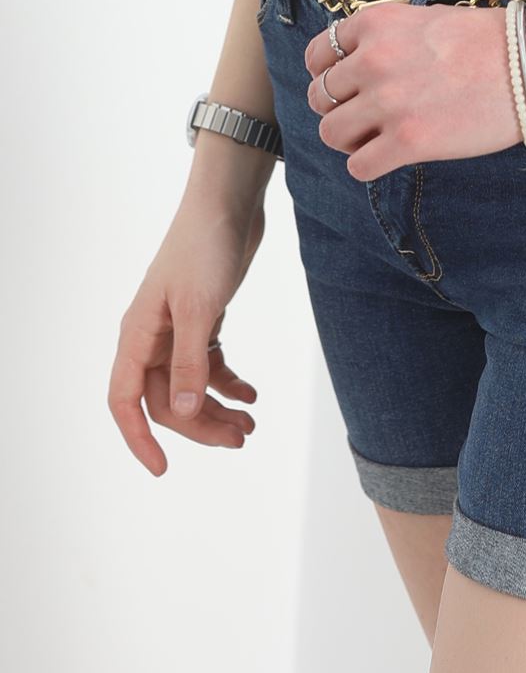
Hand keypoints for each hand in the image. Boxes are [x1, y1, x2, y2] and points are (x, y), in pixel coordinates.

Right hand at [108, 196, 262, 475]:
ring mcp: (178, 329)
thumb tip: (180, 410)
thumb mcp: (199, 307)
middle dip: (200, 425)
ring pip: (189, 386)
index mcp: (138, 335)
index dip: (139, 438)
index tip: (162, 469)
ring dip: (217, 409)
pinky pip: (209, 364)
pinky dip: (229, 382)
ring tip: (249, 425)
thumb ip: (189, 361)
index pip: (125, 401)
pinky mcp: (203, 319)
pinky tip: (251, 395)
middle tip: (241, 439)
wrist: (228, 203)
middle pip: (166, 400)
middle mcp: (152, 337)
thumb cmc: (205, 246)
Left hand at [302, 0, 525, 183]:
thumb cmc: (488, 40)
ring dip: (350, 139)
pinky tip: (392, 155)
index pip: (318, 55)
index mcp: (376, 24)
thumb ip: (386, 39)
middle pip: (320, 97)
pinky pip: (358, 166)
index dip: (329, 74)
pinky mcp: (407, 141)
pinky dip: (369, 164)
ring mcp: (388, 102)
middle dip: (340, 108)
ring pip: (331, 133)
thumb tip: (357, 68)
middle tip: (368, 115)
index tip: (348, 85)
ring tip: (378, 137)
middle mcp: (372, 60)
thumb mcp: (424, 19)